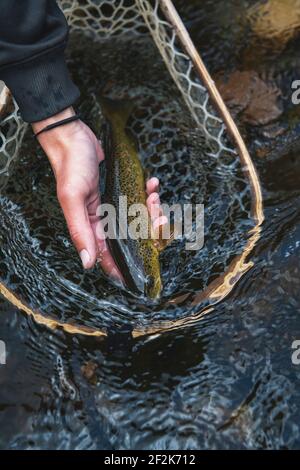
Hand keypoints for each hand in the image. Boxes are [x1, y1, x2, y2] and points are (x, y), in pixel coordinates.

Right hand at [32, 107, 165, 282]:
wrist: (73, 137)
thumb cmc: (70, 166)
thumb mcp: (72, 199)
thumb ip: (79, 231)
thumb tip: (87, 263)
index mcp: (91, 228)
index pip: (110, 256)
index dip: (126, 265)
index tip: (144, 271)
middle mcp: (104, 220)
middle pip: (132, 238)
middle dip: (150, 230)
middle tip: (158, 216)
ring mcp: (113, 206)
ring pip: (140, 219)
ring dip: (153, 209)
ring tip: (153, 195)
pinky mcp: (121, 191)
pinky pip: (141, 198)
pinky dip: (150, 192)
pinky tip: (150, 182)